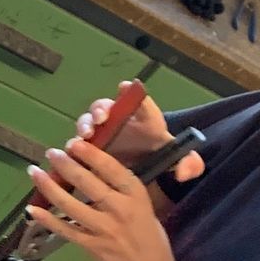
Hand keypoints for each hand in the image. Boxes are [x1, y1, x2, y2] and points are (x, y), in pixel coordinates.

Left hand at [27, 138, 185, 260]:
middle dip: (66, 165)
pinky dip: (47, 220)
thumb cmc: (152, 244)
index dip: (92, 155)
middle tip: (51, 152)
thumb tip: (96, 175)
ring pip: (71, 205)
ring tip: (35, 172)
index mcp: (137, 197)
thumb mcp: (146, 212)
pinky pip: (66, 230)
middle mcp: (121, 211)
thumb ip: (124, 195)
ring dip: (50, 187)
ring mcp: (105, 230)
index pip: (113, 169)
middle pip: (89, 183)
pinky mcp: (92, 247)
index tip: (75, 143)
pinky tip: (32, 210)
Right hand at [76, 82, 203, 182]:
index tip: (124, 88)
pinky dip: (72, 148)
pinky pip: (76, 145)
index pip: (138, 100)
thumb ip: (190, 164)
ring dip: (84, 126)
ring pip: (87, 122)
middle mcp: (118, 118)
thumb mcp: (180, 161)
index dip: (130, 92)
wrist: (144, 169)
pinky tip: (70, 153)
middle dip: (101, 109)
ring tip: (85, 135)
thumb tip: (185, 172)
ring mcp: (100, 132)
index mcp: (144, 117)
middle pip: (105, 106)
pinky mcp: (88, 147)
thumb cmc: (161, 155)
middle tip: (101, 117)